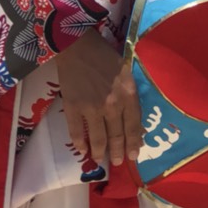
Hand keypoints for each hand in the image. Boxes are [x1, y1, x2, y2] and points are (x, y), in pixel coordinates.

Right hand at [56, 30, 141, 167]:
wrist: (78, 46)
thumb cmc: (105, 57)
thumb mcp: (127, 75)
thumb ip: (130, 98)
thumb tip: (134, 122)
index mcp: (128, 95)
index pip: (134, 126)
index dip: (134, 143)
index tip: (134, 155)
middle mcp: (112, 105)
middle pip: (117, 135)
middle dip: (119, 152)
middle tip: (119, 162)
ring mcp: (92, 108)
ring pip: (98, 138)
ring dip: (99, 152)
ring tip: (100, 160)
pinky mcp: (73, 107)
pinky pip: (76, 132)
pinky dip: (79, 143)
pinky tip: (82, 150)